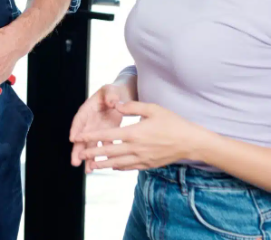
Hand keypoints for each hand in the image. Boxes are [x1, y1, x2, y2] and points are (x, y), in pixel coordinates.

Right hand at [69, 84, 126, 171]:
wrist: (122, 97)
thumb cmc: (113, 92)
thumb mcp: (110, 90)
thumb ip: (110, 95)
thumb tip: (113, 102)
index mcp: (88, 109)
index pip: (80, 119)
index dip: (76, 129)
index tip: (73, 139)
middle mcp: (90, 122)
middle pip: (82, 137)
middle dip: (78, 150)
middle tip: (75, 161)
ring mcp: (98, 129)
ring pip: (91, 145)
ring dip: (89, 157)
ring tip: (87, 170)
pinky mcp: (107, 135)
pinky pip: (104, 146)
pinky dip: (103, 156)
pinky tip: (101, 166)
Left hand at [76, 101, 209, 171]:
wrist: (191, 142)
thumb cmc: (172, 122)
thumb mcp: (152, 109)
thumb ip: (132, 106)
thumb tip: (115, 104)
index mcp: (134, 133)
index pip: (107, 135)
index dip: (92, 137)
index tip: (79, 138)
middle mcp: (136, 148)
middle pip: (109, 152)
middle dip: (93, 153)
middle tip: (80, 155)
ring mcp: (142, 158)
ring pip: (118, 163)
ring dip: (103, 164)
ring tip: (91, 165)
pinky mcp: (148, 164)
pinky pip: (129, 167)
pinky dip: (119, 167)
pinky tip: (112, 166)